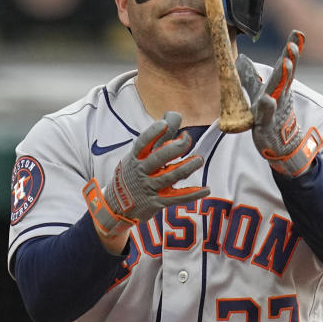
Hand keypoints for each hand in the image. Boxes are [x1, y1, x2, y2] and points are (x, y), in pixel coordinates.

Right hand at [83, 112, 209, 237]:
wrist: (116, 206)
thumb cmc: (132, 174)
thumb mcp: (137, 157)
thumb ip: (158, 138)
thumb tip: (174, 115)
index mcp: (135, 158)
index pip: (142, 143)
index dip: (152, 132)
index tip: (164, 123)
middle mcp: (142, 172)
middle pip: (158, 158)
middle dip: (173, 148)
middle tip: (187, 139)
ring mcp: (149, 187)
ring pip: (170, 176)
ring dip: (187, 168)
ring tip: (199, 160)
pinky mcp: (158, 202)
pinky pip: (178, 197)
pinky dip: (193, 194)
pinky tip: (206, 189)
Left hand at [236, 30, 322, 176]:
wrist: (279, 144)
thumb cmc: (269, 116)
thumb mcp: (258, 93)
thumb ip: (250, 76)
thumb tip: (240, 58)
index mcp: (279, 86)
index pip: (286, 64)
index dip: (292, 49)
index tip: (298, 33)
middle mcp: (280, 94)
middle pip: (286, 74)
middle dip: (290, 59)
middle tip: (293, 45)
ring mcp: (275, 109)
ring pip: (279, 91)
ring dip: (283, 77)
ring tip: (285, 63)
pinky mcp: (267, 123)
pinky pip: (267, 114)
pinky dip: (268, 106)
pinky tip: (267, 99)